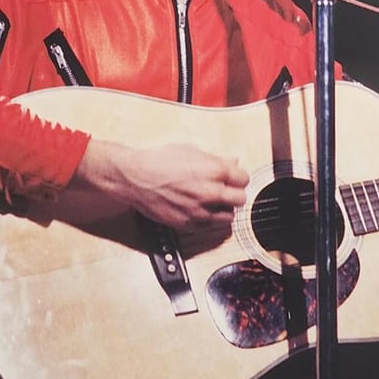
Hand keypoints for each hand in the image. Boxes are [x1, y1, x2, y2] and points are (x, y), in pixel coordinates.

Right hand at [70, 139, 248, 234]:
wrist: (135, 178)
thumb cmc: (159, 161)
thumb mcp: (190, 151)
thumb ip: (216, 159)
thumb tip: (233, 161)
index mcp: (215, 170)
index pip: (244, 179)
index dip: (238, 178)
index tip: (232, 178)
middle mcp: (211, 192)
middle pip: (240, 200)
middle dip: (234, 194)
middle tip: (226, 191)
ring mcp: (200, 210)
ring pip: (227, 217)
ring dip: (223, 209)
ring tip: (212, 202)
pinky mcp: (188, 223)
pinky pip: (208, 227)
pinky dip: (207, 219)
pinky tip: (199, 209)